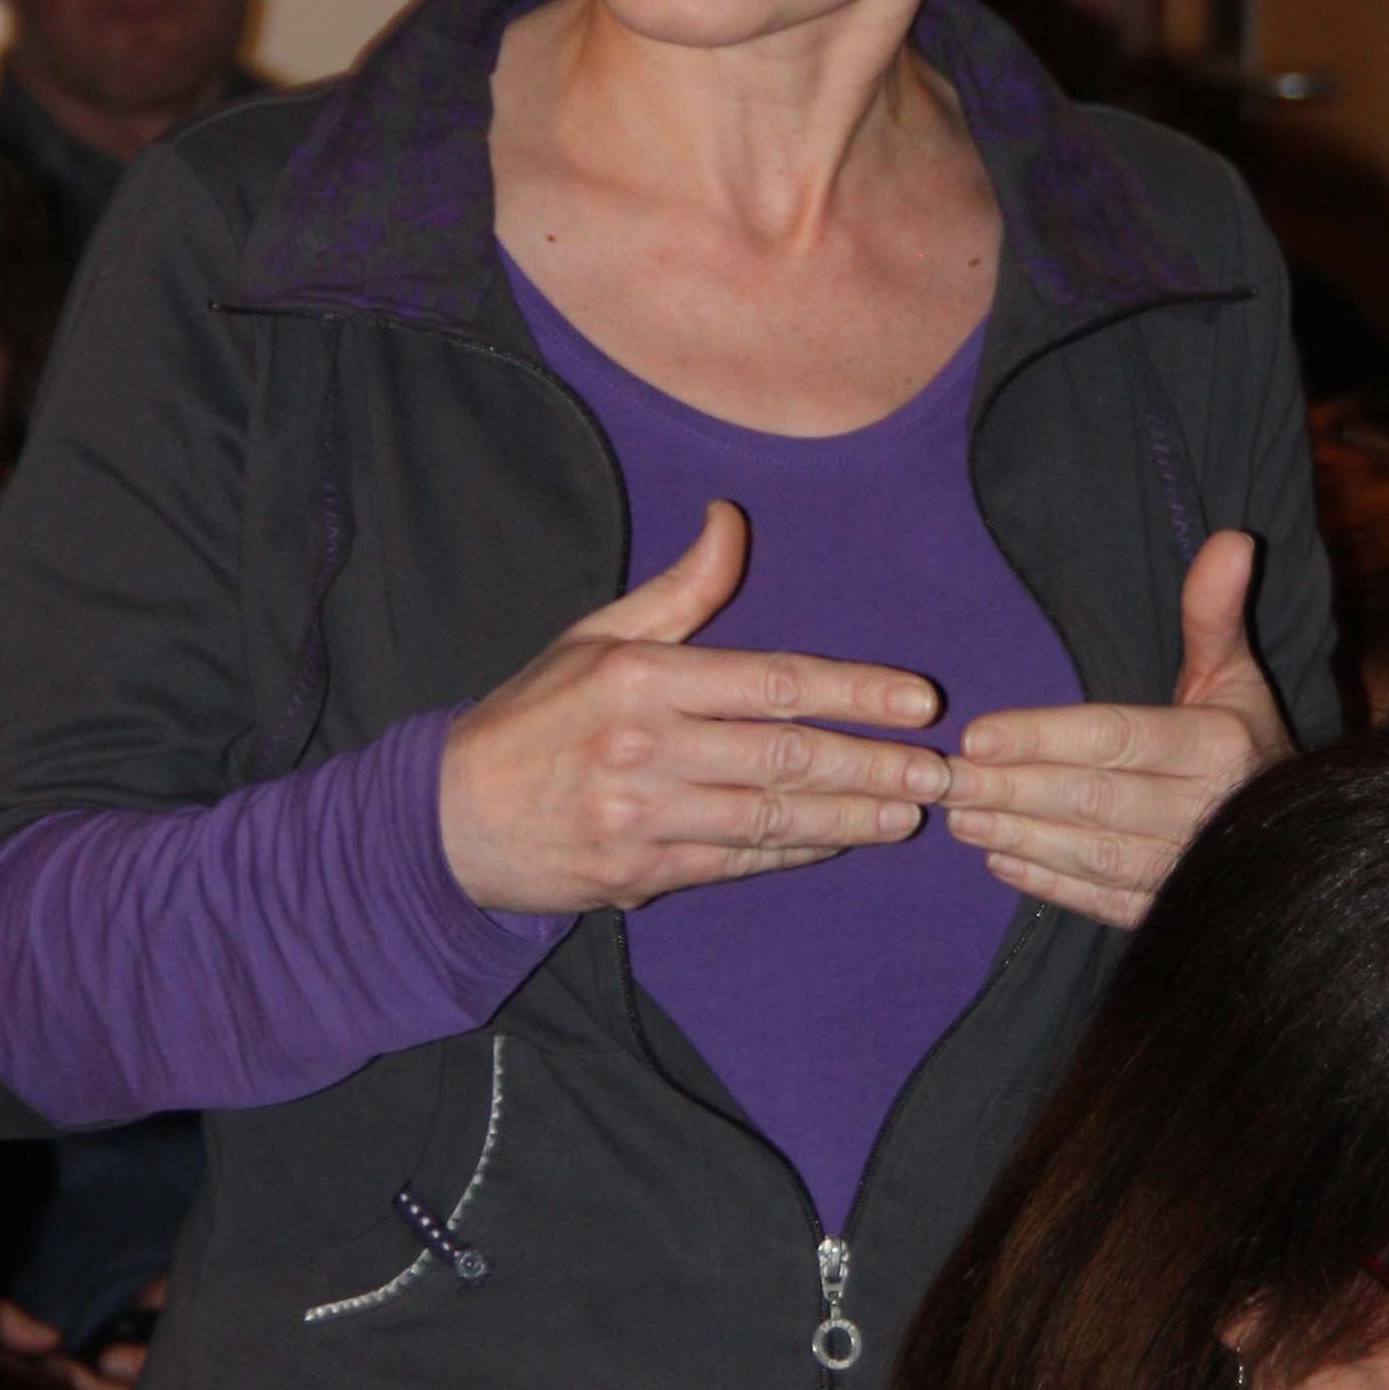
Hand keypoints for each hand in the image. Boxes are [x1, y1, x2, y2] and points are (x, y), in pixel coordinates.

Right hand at [439, 501, 946, 914]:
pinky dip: (795, 852)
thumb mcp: (598, 636)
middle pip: (786, 757)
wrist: (449, 818)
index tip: (918, 701)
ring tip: (909, 813)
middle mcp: (645, 747)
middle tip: (939, 773)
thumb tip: (731, 518)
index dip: (854, 692)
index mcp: (640, 677)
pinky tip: (839, 842)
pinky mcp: (640, 871)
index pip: (772, 682)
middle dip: (874, 765)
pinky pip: (739, 861)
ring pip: (772, 817)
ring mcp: (643, 816)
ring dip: (851, 818)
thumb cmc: (535, 716)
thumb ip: (680, 588)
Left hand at [941, 531, 1288, 928]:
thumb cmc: (1244, 740)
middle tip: (942, 778)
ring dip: (1018, 835)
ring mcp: (1187, 869)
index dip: (1042, 737)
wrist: (1299, 833)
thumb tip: (1229, 538)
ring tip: (958, 817)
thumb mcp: (1234, 672)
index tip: (975, 734)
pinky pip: (1102, 901)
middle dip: (1011, 789)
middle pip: (1092, 798)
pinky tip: (998, 862)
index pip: (1114, 737)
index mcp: (1217, 745)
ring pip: (1091, 853)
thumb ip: (1213, 612)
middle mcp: (1205, 810)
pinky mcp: (1168, 909)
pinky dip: (1048, 883)